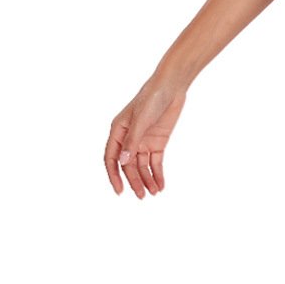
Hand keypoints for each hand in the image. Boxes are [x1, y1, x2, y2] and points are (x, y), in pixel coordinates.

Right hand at [104, 75, 188, 197]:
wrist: (172, 87)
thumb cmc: (151, 98)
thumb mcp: (141, 120)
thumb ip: (132, 141)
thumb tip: (122, 163)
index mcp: (118, 132)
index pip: (112, 158)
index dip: (114, 175)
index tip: (119, 191)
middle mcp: (129, 138)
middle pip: (129, 166)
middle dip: (134, 181)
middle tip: (142, 196)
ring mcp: (143, 141)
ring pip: (142, 166)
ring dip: (147, 180)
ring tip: (154, 193)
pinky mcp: (157, 142)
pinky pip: (155, 161)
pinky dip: (157, 173)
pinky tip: (161, 185)